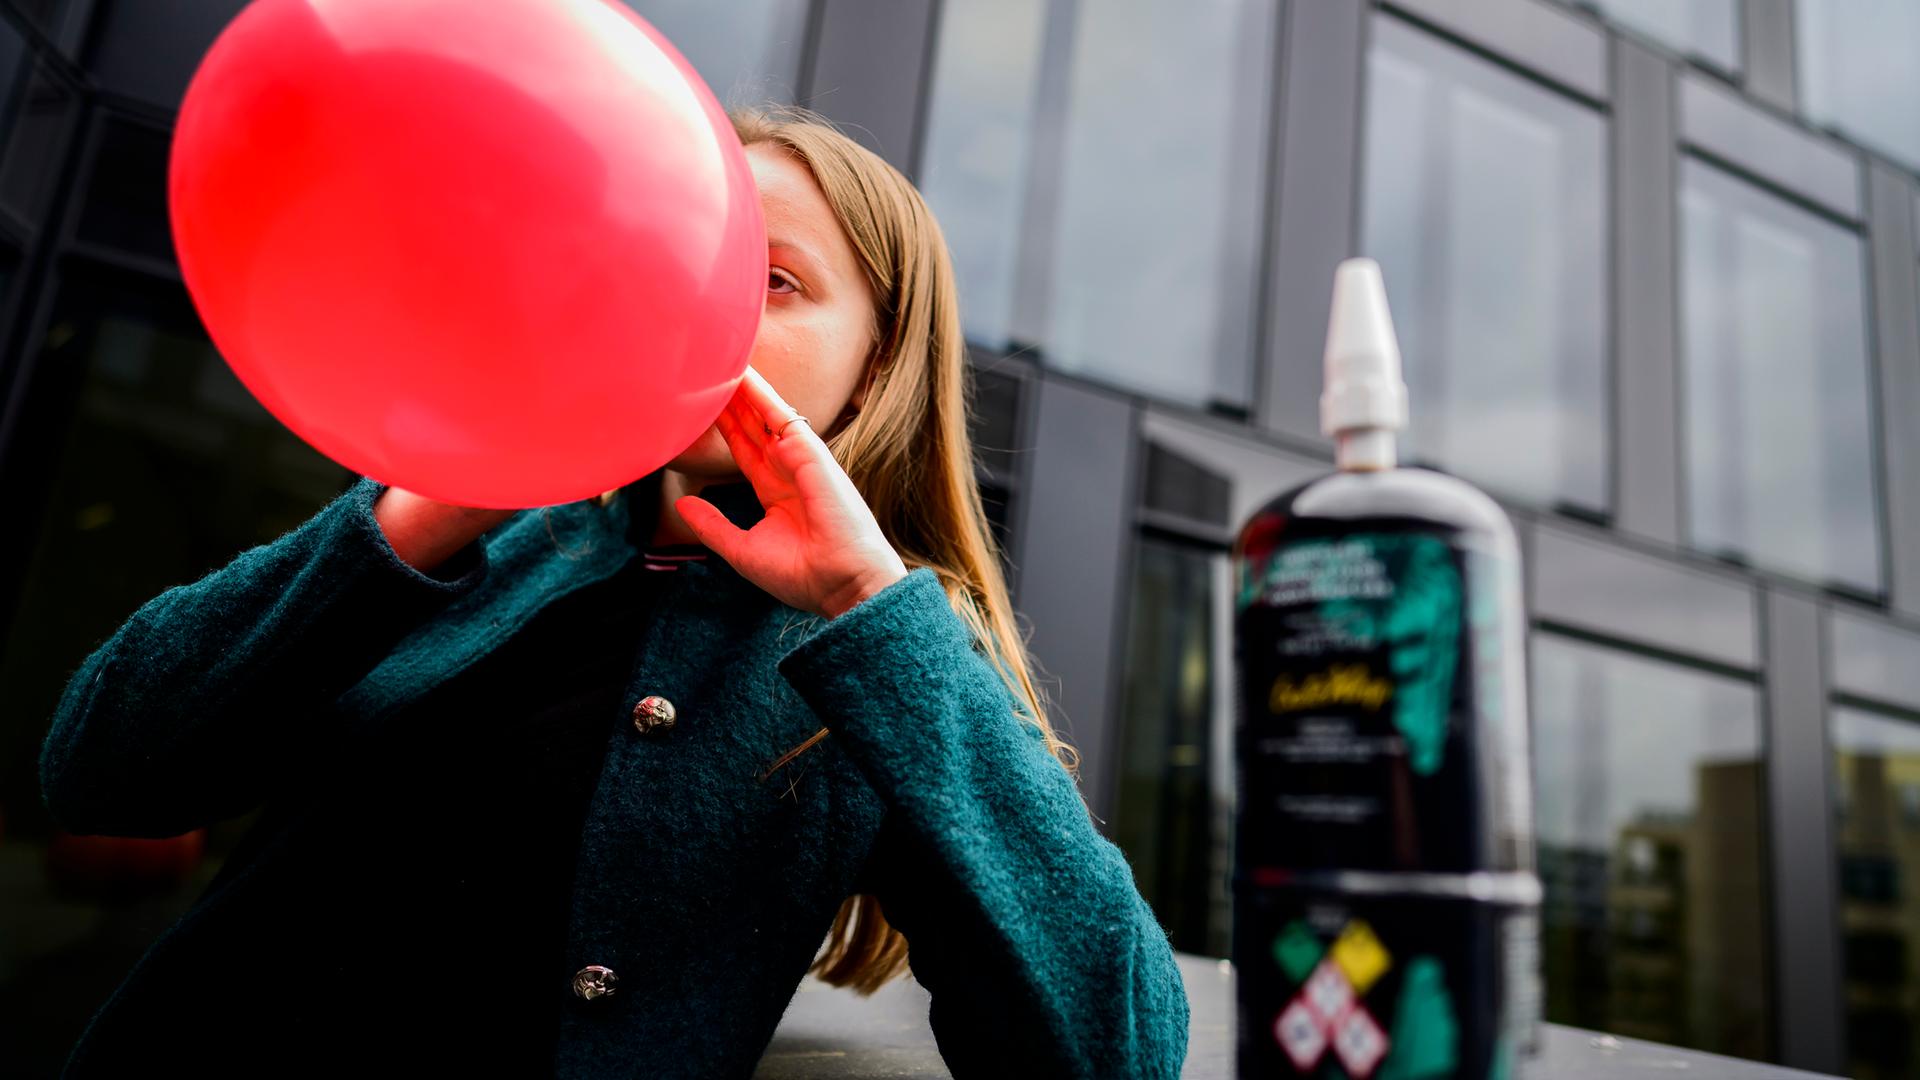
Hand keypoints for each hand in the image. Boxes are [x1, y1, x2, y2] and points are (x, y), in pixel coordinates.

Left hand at [672, 365, 908, 618]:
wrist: (840, 585)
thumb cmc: (801, 575)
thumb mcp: (742, 550)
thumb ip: (712, 525)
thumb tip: (682, 504)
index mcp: (775, 493)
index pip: (744, 449)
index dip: (725, 426)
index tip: (702, 405)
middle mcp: (789, 470)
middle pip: (753, 424)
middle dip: (731, 399)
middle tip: (706, 369)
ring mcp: (800, 459)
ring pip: (764, 413)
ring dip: (742, 388)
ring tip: (718, 358)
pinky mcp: (810, 453)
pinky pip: (781, 415)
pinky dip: (761, 393)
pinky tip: (742, 373)